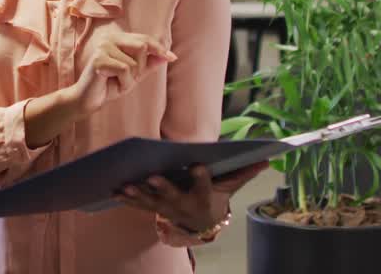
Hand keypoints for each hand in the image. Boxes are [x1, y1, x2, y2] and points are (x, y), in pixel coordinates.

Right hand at [67, 31, 175, 115]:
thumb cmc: (110, 85)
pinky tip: (112, 84)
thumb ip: (148, 64)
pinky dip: (124, 82)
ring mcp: (103, 47)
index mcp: (118, 38)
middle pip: (142, 46)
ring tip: (117, 82)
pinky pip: (124, 70)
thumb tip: (168, 56)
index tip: (172, 58)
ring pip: (134, 63)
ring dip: (130, 79)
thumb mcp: (134, 75)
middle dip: (141, 68)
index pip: (144, 39)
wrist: (88, 99)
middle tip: (129, 79)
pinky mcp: (99, 59)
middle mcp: (109, 38)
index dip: (159, 49)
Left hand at [116, 162, 268, 233]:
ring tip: (124, 185)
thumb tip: (269, 157)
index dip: (201, 176)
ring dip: (137, 194)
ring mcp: (166, 208)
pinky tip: (111, 190)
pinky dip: (124, 199)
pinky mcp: (153, 209)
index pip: (204, 185)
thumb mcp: (231, 185)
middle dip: (162, 187)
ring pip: (150, 202)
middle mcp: (184, 204)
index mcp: (203, 195)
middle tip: (151, 176)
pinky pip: (137, 205)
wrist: (202, 223)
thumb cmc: (216, 195)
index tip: (198, 164)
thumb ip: (245, 170)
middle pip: (172, 196)